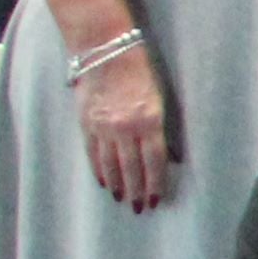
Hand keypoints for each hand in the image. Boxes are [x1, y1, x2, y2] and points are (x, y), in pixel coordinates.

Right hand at [74, 40, 174, 212]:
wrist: (104, 49)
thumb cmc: (139, 69)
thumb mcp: (160, 97)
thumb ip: (162, 129)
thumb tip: (171, 157)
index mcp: (149, 119)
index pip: (154, 160)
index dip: (155, 182)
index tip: (156, 199)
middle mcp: (125, 127)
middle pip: (132, 167)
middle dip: (137, 191)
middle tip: (140, 209)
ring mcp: (103, 126)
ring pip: (110, 164)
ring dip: (118, 185)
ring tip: (122, 200)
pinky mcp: (86, 123)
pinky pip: (93, 153)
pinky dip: (99, 170)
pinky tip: (105, 182)